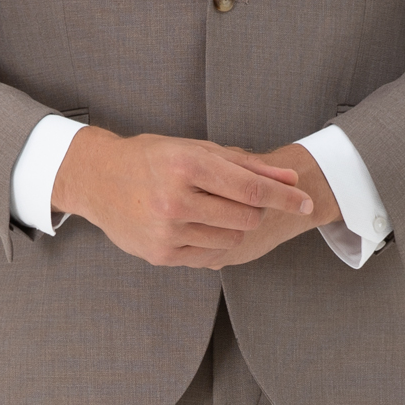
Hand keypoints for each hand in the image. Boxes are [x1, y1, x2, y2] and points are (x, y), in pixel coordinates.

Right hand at [52, 128, 315, 268]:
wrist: (98, 179)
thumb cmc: (152, 158)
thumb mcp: (197, 149)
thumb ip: (246, 165)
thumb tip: (290, 180)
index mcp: (187, 165)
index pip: (251, 189)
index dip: (285, 198)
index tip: (307, 202)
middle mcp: (175, 200)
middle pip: (246, 217)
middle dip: (254, 210)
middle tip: (241, 199)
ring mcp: (166, 231)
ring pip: (231, 238)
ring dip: (233, 226)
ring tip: (212, 209)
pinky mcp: (160, 254)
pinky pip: (209, 255)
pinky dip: (213, 241)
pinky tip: (198, 225)